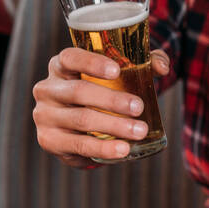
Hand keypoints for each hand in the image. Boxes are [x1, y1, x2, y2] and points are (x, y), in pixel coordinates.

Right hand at [32, 46, 170, 165]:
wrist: (86, 128)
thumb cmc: (106, 93)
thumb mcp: (123, 75)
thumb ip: (145, 64)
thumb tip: (163, 67)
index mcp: (61, 66)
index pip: (70, 58)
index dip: (91, 63)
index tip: (117, 70)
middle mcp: (48, 89)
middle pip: (79, 91)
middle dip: (112, 100)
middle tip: (139, 107)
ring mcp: (45, 116)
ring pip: (81, 119)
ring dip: (113, 126)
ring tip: (140, 131)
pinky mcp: (49, 140)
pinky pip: (78, 145)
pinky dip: (102, 148)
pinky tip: (122, 149)